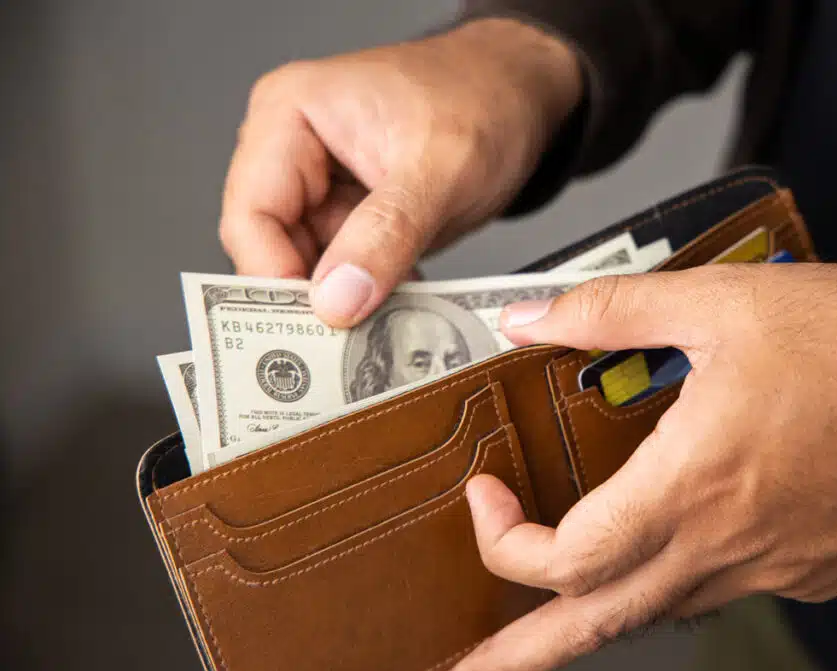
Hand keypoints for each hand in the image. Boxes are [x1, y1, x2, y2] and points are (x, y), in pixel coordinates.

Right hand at [219, 19, 580, 325]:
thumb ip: (387, 233)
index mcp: (290, 114)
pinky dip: (369, 295)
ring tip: (382, 333)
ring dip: (345, 304)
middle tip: (347, 348)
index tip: (316, 328)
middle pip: (271, 247)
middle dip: (311, 298)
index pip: (251, 215)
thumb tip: (335, 299)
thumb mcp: (442, 169)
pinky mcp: (349, 215)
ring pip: (308, 268)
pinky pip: (343, 270)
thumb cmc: (484, 98)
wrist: (520, 92)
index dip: (274, 277)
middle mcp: (290, 150)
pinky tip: (399, 314)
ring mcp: (319, 185)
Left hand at [430, 263, 836, 670]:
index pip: (566, 557)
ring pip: (649, 616)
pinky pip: (707, 593)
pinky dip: (661, 585)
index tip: (487, 497)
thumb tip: (528, 317)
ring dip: (583, 621)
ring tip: (533, 631)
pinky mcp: (796, 572)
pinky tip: (652, 558)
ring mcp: (761, 570)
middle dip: (511, 658)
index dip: (504, 540)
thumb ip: (611, 310)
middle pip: (592, 627)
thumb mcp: (720, 302)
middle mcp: (721, 544)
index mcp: (691, 482)